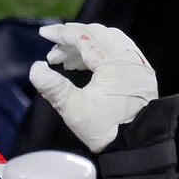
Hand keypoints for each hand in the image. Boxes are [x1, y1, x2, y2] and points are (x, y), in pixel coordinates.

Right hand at [28, 23, 157, 151]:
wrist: (140, 145)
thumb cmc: (108, 129)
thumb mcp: (75, 110)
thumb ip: (54, 88)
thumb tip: (35, 69)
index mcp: (114, 61)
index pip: (84, 37)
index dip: (61, 34)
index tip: (44, 34)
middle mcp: (129, 57)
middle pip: (96, 34)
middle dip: (71, 39)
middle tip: (53, 53)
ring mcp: (139, 64)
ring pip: (108, 41)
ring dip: (85, 45)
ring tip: (65, 61)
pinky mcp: (142, 73)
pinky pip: (118, 50)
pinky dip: (99, 52)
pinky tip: (86, 64)